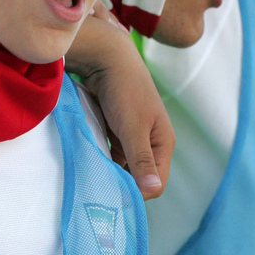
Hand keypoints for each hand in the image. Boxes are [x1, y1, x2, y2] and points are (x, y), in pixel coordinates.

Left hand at [67, 3, 174, 199]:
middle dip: (123, 184)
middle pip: (140, 176)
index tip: (112, 197)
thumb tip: (152, 190)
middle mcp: (152, 141)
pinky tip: (90, 162)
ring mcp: (135, 135)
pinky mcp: (119, 129)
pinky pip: (113, 153)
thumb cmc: (124, 92)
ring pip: (124, 165)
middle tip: (99, 190)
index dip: (137, 193)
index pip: (156, 183)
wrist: (107, 58)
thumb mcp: (132, 128)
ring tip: (92, 177)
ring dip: (111, 172)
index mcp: (163, 142)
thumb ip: (141, 159)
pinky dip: (104, 159)